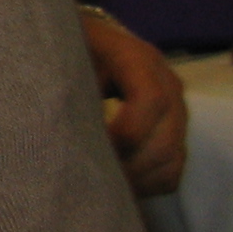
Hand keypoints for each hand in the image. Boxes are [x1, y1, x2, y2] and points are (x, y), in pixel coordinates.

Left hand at [81, 11, 187, 197]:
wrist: (85, 44)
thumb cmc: (66, 50)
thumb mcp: (64, 57)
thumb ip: (65, 85)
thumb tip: (57, 128)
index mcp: (137, 57)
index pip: (151, 99)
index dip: (129, 131)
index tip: (97, 149)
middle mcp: (166, 82)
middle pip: (167, 136)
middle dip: (131, 165)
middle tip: (95, 178)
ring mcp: (175, 109)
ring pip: (173, 157)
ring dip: (139, 179)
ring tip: (103, 186)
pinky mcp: (174, 131)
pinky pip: (173, 169)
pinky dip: (149, 185)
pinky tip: (118, 187)